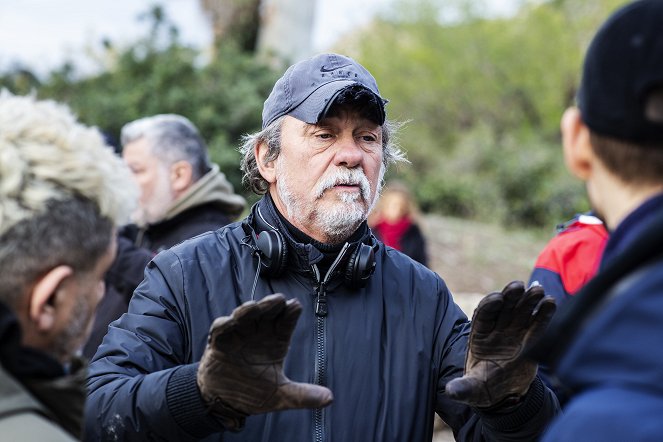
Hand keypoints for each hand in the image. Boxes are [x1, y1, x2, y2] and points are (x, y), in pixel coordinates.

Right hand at [197, 294, 332, 429]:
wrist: (223, 400)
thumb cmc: (253, 391)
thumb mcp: (281, 395)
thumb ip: (303, 395)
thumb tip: (329, 399)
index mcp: (276, 340)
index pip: (286, 321)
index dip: (291, 313)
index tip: (295, 307)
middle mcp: (259, 332)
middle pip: (267, 312)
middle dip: (272, 304)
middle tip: (278, 300)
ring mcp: (239, 334)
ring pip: (244, 315)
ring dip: (249, 310)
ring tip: (255, 307)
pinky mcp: (219, 341)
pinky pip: (221, 329)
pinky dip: (225, 324)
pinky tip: (229, 322)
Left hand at [445, 281, 554, 408]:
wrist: (504, 394)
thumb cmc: (483, 388)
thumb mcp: (473, 390)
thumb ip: (464, 388)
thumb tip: (451, 392)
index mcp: (479, 336)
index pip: (483, 316)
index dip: (489, 306)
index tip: (497, 298)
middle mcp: (496, 330)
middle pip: (503, 308)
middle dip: (510, 297)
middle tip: (518, 286)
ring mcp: (514, 332)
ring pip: (521, 312)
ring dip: (529, 301)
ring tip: (538, 291)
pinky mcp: (531, 339)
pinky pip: (538, 324)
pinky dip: (544, 314)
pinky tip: (550, 302)